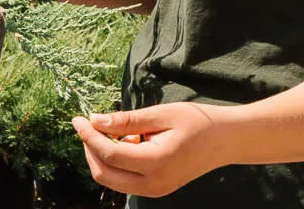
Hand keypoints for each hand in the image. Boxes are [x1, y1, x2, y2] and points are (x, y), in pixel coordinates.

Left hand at [71, 102, 233, 198]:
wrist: (225, 141)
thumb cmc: (197, 122)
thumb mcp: (161, 114)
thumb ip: (127, 120)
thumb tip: (95, 121)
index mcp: (157, 163)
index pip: (110, 155)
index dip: (89, 136)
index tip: (78, 118)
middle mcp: (154, 184)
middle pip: (105, 173)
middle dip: (90, 149)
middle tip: (88, 124)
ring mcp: (155, 190)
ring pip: (112, 179)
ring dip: (102, 156)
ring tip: (115, 130)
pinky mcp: (156, 189)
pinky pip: (124, 180)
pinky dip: (117, 162)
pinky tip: (128, 141)